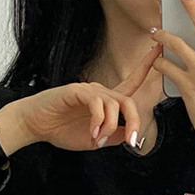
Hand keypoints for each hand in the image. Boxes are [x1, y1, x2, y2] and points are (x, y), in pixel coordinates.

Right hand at [17, 44, 162, 151]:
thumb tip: (130, 136)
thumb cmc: (61, 130)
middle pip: (128, 101)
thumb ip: (113, 137)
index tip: (158, 54)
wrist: (36, 126)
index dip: (145, 69)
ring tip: (97, 139)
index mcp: (106, 103)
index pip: (130, 85)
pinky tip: (92, 132)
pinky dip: (98, 121)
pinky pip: (97, 104)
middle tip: (130, 141)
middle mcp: (100, 93)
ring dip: (110, 126)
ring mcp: (88, 91)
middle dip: (134, 121)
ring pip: (114, 104)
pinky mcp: (76, 92)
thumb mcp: (95, 140)